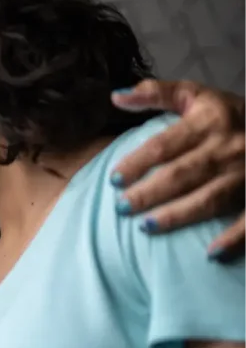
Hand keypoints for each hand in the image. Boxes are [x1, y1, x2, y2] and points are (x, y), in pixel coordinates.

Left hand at [111, 79, 245, 256]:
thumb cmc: (229, 113)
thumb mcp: (196, 95)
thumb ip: (157, 93)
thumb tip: (116, 97)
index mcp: (209, 121)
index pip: (164, 145)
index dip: (137, 162)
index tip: (114, 179)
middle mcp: (228, 147)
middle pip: (182, 174)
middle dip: (149, 193)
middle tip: (121, 208)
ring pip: (209, 199)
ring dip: (177, 215)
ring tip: (145, 227)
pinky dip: (234, 238)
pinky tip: (212, 254)